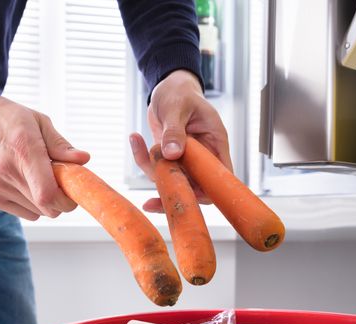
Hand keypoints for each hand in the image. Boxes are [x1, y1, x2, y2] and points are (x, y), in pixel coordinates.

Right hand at [0, 94, 89, 219]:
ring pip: (36, 212)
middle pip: (47, 208)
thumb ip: (60, 144)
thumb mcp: (36, 121)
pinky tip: (24, 184)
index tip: (73, 192)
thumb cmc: (5, 119)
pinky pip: (21, 213)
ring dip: (45, 202)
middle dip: (61, 201)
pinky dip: (29, 204)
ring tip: (38, 179)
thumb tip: (84, 160)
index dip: (67, 200)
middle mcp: (7, 172)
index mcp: (24, 150)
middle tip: (60, 185)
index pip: (49, 194)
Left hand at [141, 69, 231, 212]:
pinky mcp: (170, 159)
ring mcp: (186, 160)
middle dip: (173, 195)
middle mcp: (203, 156)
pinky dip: (142, 159)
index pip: (220, 176)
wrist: (168, 88)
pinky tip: (135, 139)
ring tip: (137, 142)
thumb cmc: (180, 92)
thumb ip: (175, 130)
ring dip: (151, 171)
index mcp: (215, 143)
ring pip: (173, 181)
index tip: (189, 196)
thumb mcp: (178, 107)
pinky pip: (157, 169)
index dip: (210, 191)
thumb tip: (172, 154)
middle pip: (196, 187)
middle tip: (150, 203)